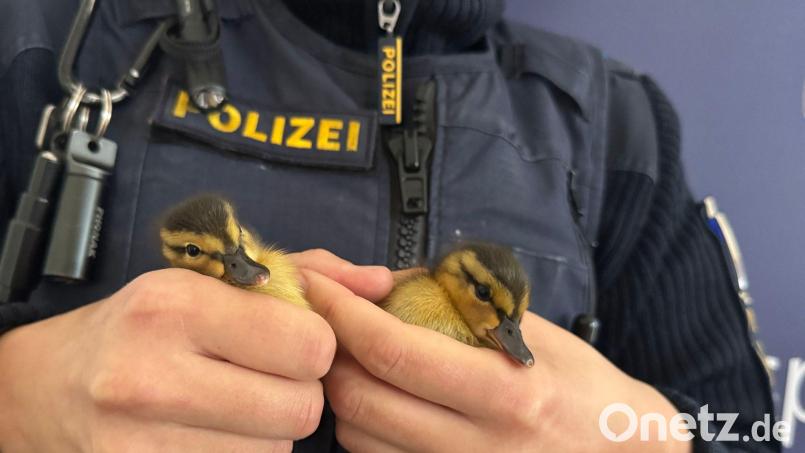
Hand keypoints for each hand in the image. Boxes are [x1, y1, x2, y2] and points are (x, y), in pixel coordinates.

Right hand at [0, 268, 336, 452]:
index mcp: (178, 305)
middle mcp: (152, 373)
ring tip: (233, 405)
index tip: (293, 343)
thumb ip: (305, 274)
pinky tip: (215, 433)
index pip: (309, 347)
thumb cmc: (144, 324)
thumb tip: (382, 283)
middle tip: (265, 378)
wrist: (48, 385)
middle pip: (300, 410)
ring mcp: (139, 441)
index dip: (314, 347)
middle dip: (298, 394)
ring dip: (269, 432)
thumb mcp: (212, 279)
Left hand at [303, 269, 692, 452]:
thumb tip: (387, 282)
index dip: (345, 314)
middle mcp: (478, 446)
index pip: (396, 353)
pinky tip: (383, 399)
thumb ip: (460, 302)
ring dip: (343, 391)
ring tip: (357, 359)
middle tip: (330, 321)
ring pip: (359, 439)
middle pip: (361, 401)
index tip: (319, 286)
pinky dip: (365, 426)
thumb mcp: (531, 329)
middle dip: (330, 353)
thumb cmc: (580, 383)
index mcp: (505, 392)